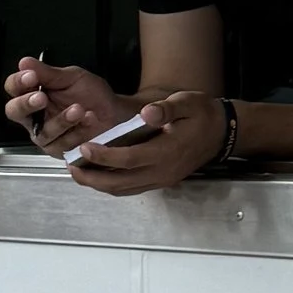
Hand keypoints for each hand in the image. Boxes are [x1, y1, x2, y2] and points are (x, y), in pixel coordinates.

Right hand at [1, 56, 122, 154]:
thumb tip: (25, 62)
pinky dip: (77, 131)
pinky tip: (89, 120)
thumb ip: (48, 73)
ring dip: (61, 120)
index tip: (31, 76)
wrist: (116, 114)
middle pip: (15, 112)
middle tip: (41, 98)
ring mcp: (46, 135)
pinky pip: (62, 143)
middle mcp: (35, 116)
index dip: (18, 82)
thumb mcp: (72, 78)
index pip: (14, 88)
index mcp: (34, 93)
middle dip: (26, 104)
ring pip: (42, 131)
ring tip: (78, 109)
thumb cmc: (93, 95)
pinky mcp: (60, 150)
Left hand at [65, 92, 225, 192]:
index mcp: (166, 152)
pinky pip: (132, 188)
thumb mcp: (187, 102)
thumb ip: (166, 109)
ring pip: (125, 189)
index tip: (83, 148)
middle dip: (93, 178)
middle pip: (121, 183)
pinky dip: (113, 185)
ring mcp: (162, 179)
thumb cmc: (202, 114)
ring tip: (78, 173)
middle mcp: (163, 171)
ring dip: (100, 185)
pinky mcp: (162, 181)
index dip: (104, 156)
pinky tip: (99, 175)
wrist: (222, 132)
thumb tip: (146, 113)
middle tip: (70, 167)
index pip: (128, 159)